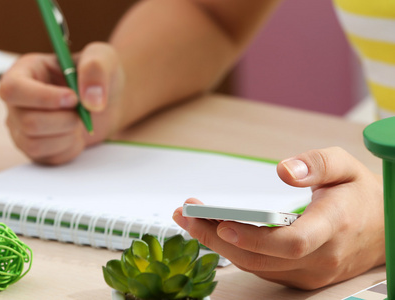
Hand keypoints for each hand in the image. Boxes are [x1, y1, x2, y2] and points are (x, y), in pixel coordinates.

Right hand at [0, 42, 123, 164]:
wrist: (106, 100)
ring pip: (36, 143)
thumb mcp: (103, 58)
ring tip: (79, 120)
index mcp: (25, 72)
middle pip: (28, 121)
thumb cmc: (97, 76)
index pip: (13, 89)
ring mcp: (22, 127)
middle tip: (83, 110)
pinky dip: (70, 148)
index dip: (43, 98)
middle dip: (66, 120)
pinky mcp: (35, 149)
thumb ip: (96, 69)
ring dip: (68, 134)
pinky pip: (49, 157)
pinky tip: (76, 133)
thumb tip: (91, 99)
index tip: (73, 99)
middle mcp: (17, 101)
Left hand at [173, 147, 384, 289]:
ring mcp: (309, 272)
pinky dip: (234, 251)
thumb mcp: (345, 166)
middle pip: (261, 258)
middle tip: (186, 215)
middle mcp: (320, 257)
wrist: (383, 229)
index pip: (290, 242)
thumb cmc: (360, 195)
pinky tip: (215, 232)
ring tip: (191, 220)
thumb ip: (317, 164)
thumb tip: (283, 170)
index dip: (254, 237)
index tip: (222, 222)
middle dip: (216, 238)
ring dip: (218, 244)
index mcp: (333, 227)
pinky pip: (261, 268)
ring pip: (255, 266)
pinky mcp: (300, 276)